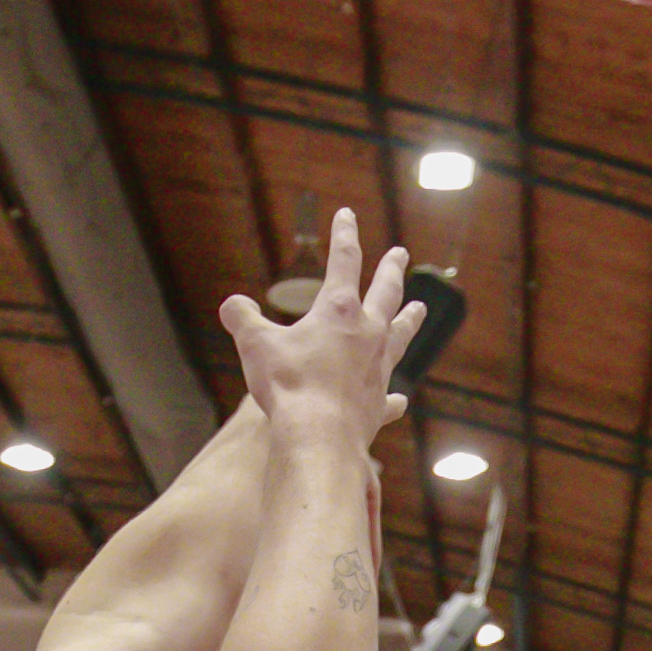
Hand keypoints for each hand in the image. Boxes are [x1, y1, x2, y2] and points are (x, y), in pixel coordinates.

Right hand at [219, 208, 424, 433]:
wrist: (318, 436)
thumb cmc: (288, 385)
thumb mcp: (255, 345)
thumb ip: (243, 319)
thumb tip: (231, 305)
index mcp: (338, 311)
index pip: (344, 260)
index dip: (344, 234)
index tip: (347, 214)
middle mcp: (367, 334)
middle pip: (386, 292)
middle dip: (391, 269)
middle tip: (401, 253)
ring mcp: (378, 368)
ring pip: (400, 335)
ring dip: (409, 319)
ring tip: (419, 309)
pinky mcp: (378, 402)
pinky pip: (390, 396)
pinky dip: (394, 396)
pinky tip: (399, 397)